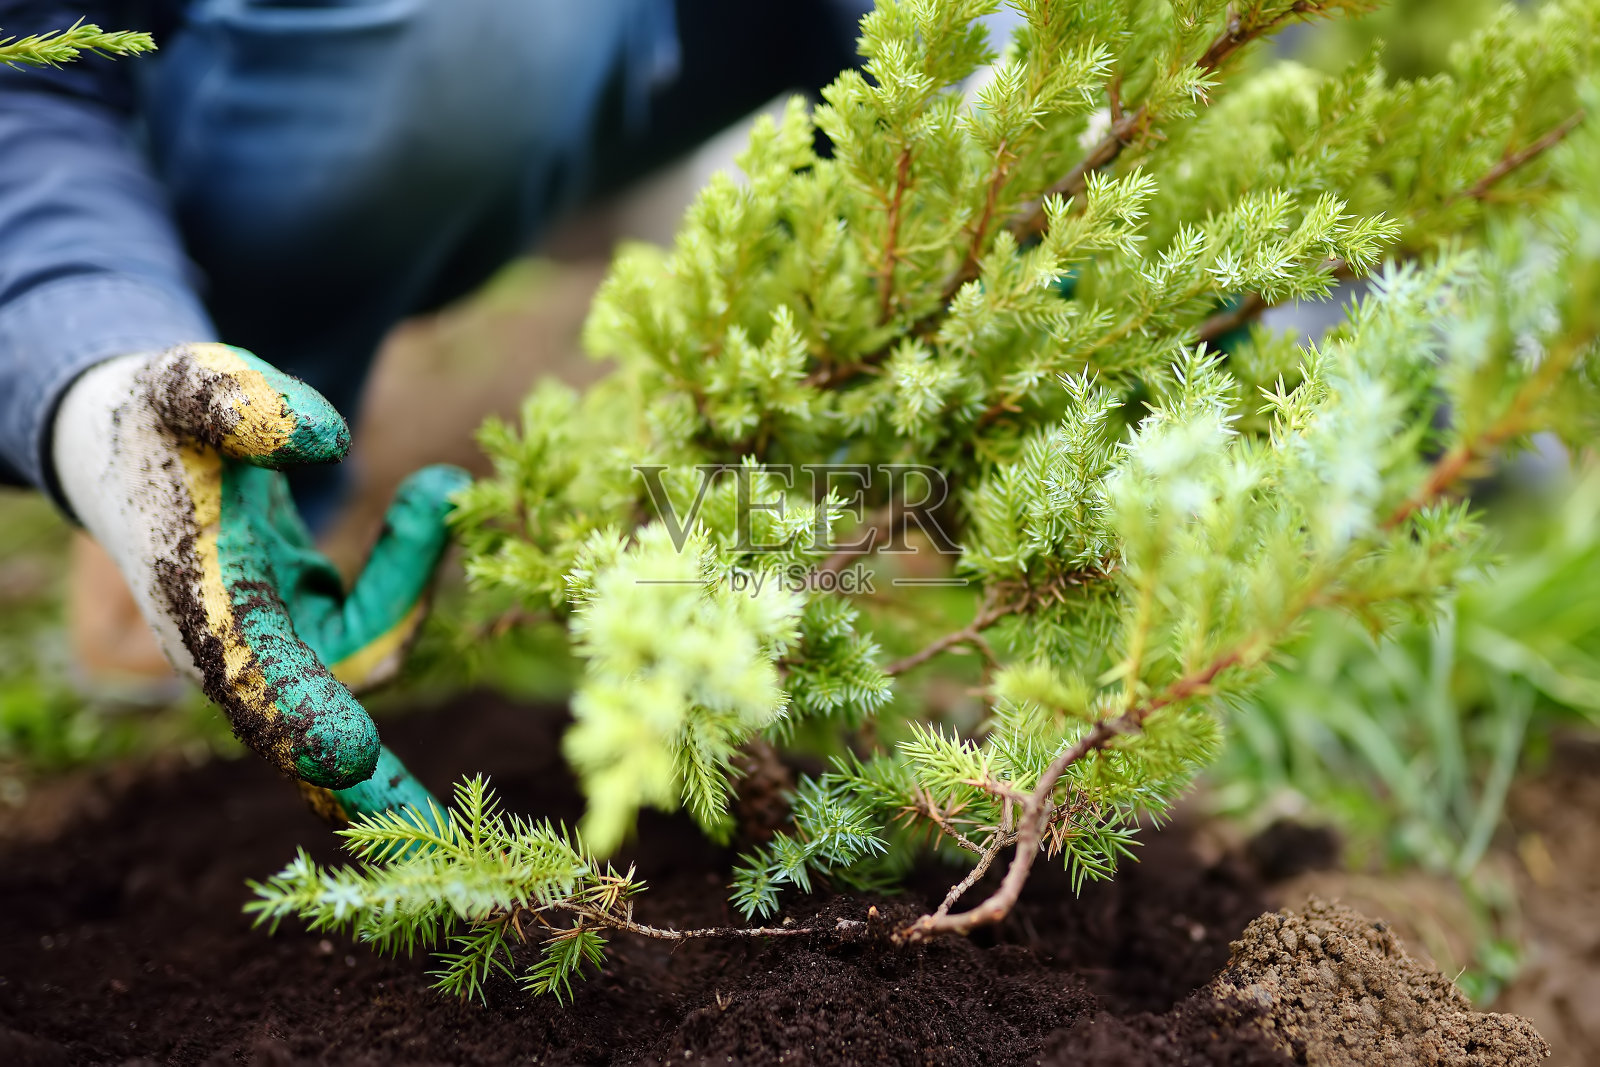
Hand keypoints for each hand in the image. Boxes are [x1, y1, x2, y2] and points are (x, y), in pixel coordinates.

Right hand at [52, 343, 466, 817]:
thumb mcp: (184, 385)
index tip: (349, 756)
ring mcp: (274, 643)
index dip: (299, 715)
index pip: (248, 676)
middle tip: (434, 832)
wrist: (133, 441)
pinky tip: (433, 489)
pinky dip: (410, 571)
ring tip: (438, 487)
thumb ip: (237, 401)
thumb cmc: (158, 418)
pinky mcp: (308, 624)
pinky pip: (375, 621)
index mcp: (195, 606)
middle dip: (370, 781)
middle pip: (314, 720)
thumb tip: (328, 438)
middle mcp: (235, 645)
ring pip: (362, 655)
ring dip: (410, 592)